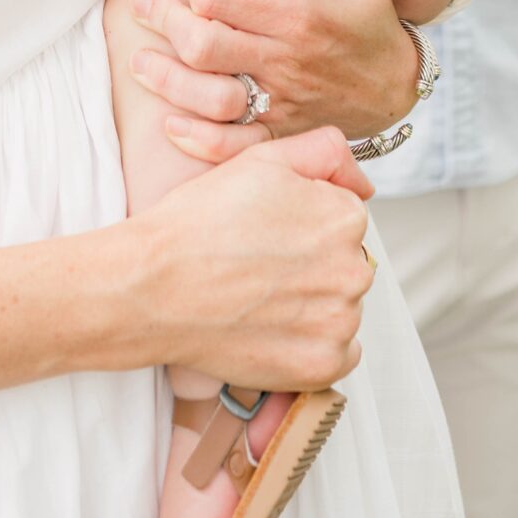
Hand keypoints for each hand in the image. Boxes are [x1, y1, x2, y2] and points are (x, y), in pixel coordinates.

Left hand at [127, 0, 422, 160]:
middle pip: (204, 42)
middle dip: (164, 19)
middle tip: (143, 3)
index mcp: (300, 18)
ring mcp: (280, 106)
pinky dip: (198, 141)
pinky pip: (234, 148)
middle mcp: (284, 64)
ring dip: (166, 78)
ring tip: (139, 59)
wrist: (397, 87)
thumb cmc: (370, 22)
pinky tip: (170, 123)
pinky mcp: (280, 137)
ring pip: (208, 96)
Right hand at [134, 128, 375, 388]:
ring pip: (340, 308)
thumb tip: (361, 181)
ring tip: (258, 296)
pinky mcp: (321, 365)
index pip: (343, 220)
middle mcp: (353, 271)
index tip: (268, 233)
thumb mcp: (261, 160)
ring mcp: (339, 322)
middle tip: (258, 265)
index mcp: (345, 218)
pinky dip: (311, 344)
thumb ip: (323, 152)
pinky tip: (272, 327)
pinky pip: (338, 353)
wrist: (155, 285)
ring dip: (312, 304)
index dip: (303, 223)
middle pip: (344, 265)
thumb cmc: (201, 220)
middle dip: (312, 264)